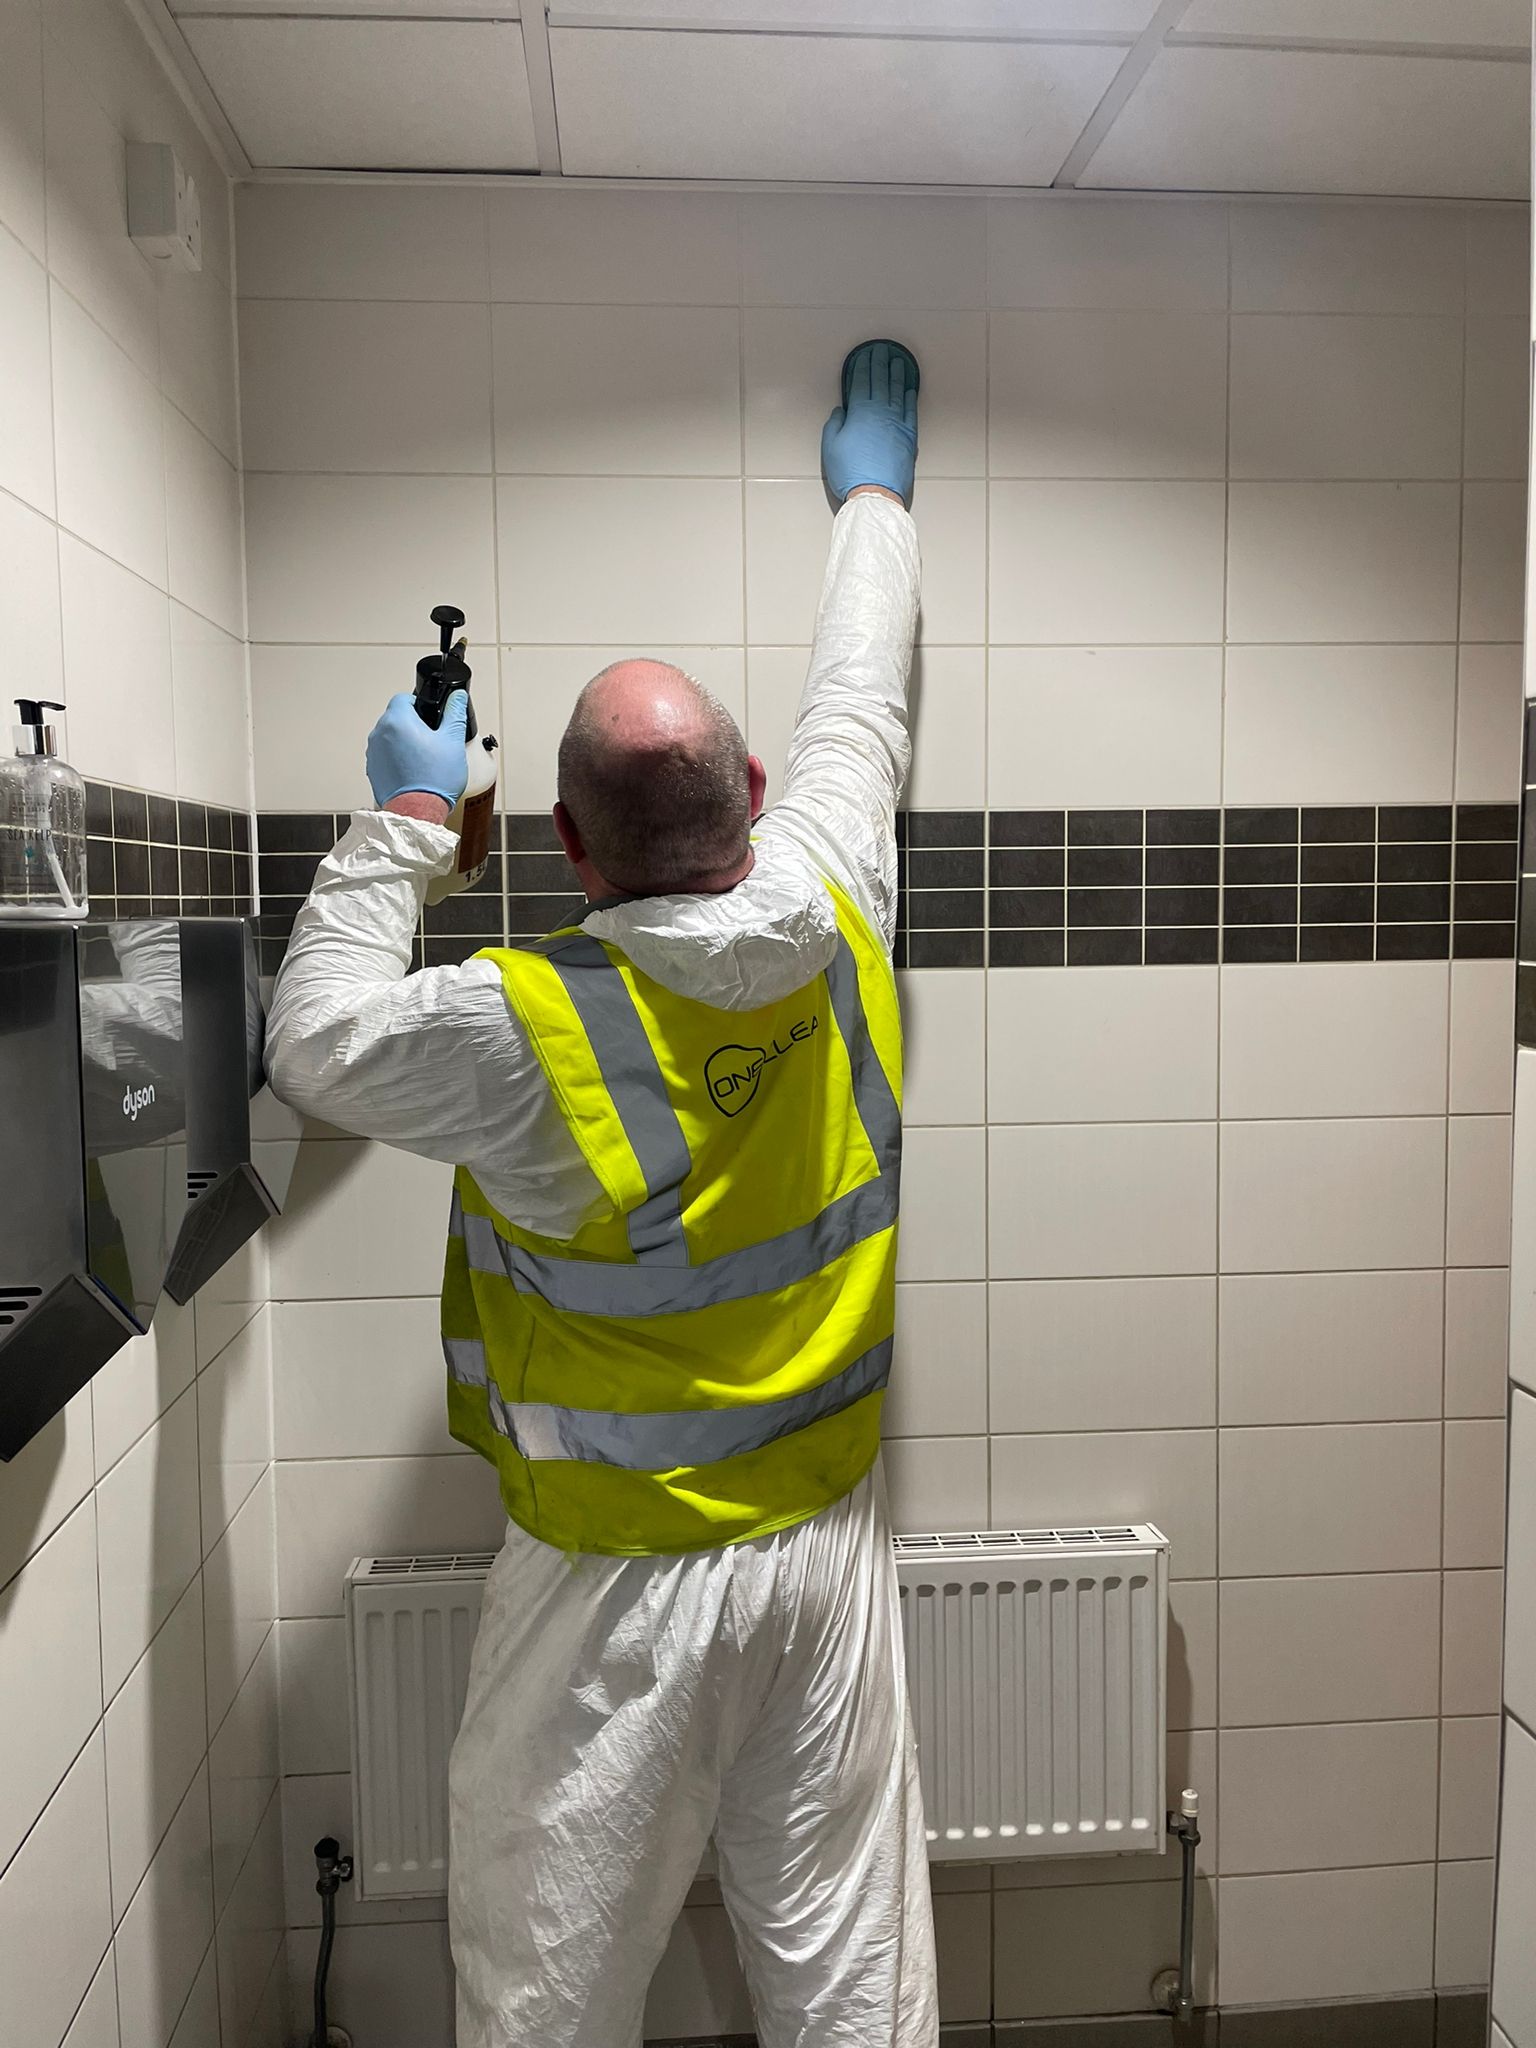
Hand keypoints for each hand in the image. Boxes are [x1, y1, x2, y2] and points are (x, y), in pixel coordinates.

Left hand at [366, 689, 468, 807]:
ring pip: (390, 738)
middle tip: (432, 741)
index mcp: (397, 721)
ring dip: (404, 743)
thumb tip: (457, 696)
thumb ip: (454, 713)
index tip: (430, 716)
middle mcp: (379, 734)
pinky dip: (397, 759)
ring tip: (424, 760)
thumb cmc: (435, 780)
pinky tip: (414, 772)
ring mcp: (373, 753)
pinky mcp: (373, 770)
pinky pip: (385, 756)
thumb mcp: (453, 741)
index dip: (419, 704)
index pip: (403, 698)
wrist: (418, 812)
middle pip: (396, 718)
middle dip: (413, 725)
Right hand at [821, 340, 918, 506]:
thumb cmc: (851, 473)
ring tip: (898, 361)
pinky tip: (909, 389)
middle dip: (880, 363)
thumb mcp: (831, 447)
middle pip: (880, 381)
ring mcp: (897, 422)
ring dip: (897, 374)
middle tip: (881, 350)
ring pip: (898, 391)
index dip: (862, 366)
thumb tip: (841, 411)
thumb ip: (835, 424)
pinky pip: (911, 410)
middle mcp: (880, 412)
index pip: (860, 382)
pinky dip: (910, 397)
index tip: (864, 355)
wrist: (876, 493)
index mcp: (860, 412)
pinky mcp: (909, 435)